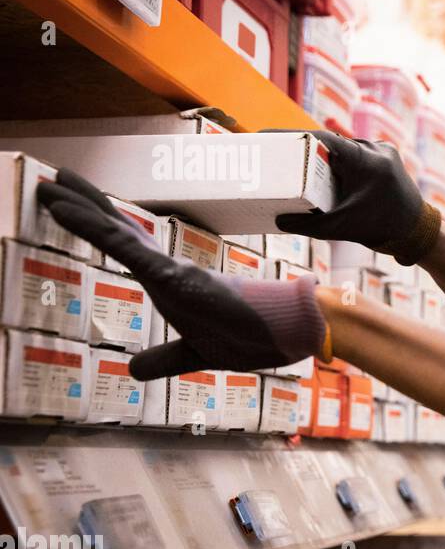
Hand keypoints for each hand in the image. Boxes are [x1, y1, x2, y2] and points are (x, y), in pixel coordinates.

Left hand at [37, 169, 326, 379]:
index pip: (127, 246)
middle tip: (56, 178)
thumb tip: (132, 370)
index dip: (99, 225)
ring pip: (114, 232)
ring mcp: (168, 269)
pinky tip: (66, 211)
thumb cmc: (252, 336)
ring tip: (53, 184)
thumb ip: (163, 358)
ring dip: (80, 207)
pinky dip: (92, 227)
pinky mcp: (172, 276)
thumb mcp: (194, 354)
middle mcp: (166, 268)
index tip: (70, 204)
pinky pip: (123, 247)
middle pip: (117, 229)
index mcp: (170, 281)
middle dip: (85, 203)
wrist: (286, 332)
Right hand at [270, 130, 441, 264]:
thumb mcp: (341, 228)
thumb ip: (308, 226)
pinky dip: (340, 160)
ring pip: (343, 148)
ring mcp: (383, 150)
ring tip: (296, 161)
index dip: (291, 137)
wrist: (417, 232)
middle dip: (303, 149)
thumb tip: (279, 221)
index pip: (320, 138)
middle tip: (277, 154)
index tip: (267, 138)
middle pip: (330, 143)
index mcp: (364, 159)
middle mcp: (375, 149)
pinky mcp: (387, 156)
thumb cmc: (382, 229)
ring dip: (323, 155)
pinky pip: (356, 153)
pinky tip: (322, 168)